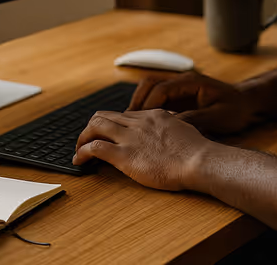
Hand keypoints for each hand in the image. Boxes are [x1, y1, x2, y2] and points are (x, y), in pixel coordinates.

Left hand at [73, 109, 214, 190]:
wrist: (198, 160)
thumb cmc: (197, 151)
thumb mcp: (184, 128)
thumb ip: (172, 126)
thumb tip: (170, 128)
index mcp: (153, 115)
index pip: (124, 115)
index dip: (112, 125)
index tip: (109, 134)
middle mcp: (138, 122)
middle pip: (104, 116)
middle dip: (92, 127)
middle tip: (88, 139)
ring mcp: (130, 138)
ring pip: (95, 126)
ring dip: (83, 137)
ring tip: (78, 149)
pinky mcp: (124, 156)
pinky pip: (95, 148)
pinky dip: (82, 152)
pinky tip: (79, 160)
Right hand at [128, 71, 260, 134]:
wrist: (248, 104)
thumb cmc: (236, 109)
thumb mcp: (218, 118)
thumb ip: (195, 120)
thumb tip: (172, 126)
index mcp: (191, 82)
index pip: (161, 89)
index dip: (147, 104)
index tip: (138, 120)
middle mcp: (182, 81)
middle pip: (150, 84)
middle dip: (137, 101)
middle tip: (128, 122)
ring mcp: (180, 88)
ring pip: (150, 90)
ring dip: (140, 104)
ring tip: (132, 124)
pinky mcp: (180, 98)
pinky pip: (157, 99)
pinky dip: (148, 109)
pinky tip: (144, 126)